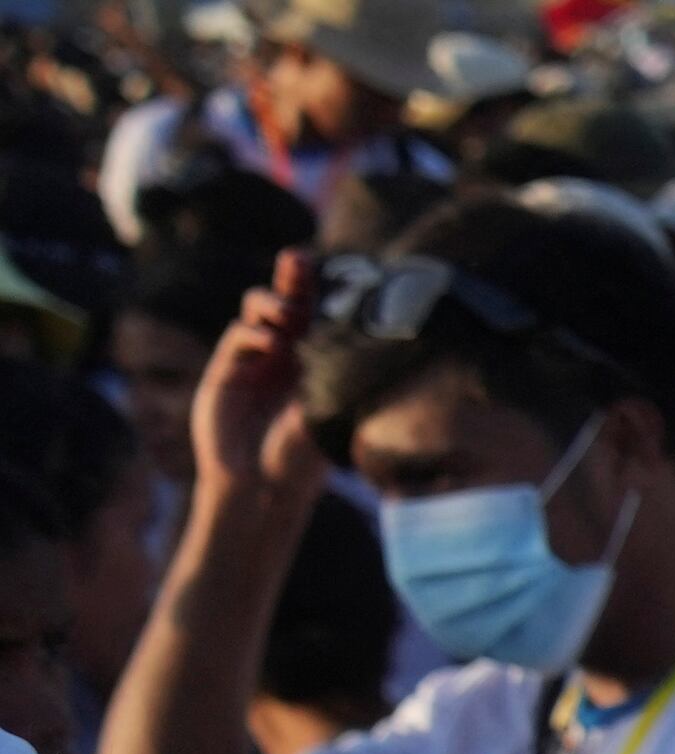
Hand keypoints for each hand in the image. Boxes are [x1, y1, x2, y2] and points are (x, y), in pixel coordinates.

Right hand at [196, 256, 333, 516]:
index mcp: (309, 360)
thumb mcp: (325, 413)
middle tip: (299, 261)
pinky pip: (238, 339)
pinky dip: (254, 335)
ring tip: (289, 313)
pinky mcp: (224, 373)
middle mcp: (279, 354)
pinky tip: (273, 345)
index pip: (311, 312)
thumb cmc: (301, 457)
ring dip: (272, 303)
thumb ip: (333, 381)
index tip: (321, 264)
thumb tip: (366, 350)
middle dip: (290, 278)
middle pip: (282, 301)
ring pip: (256, 312)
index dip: (313, 287)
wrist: (263, 486)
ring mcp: (250, 360)